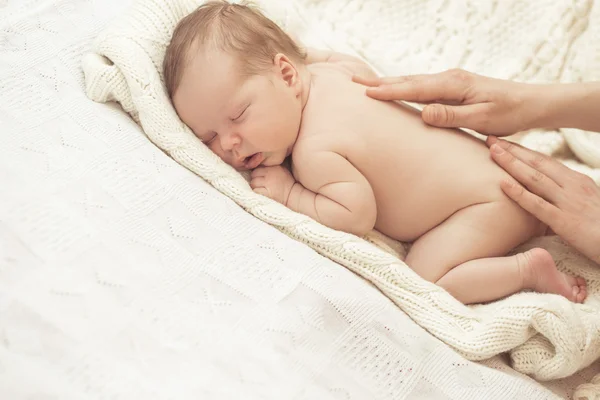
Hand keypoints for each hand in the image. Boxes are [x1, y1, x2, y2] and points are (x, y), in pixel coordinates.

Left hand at [250, 165, 295, 204]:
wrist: (293, 194)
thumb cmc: (287, 182)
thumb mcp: (281, 169)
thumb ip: (271, 167)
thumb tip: (259, 165)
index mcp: (273, 168)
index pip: (257, 168)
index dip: (257, 173)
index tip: (260, 177)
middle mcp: (270, 174)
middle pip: (253, 175)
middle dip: (255, 179)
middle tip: (259, 183)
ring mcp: (268, 184)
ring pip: (253, 183)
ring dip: (255, 186)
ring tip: (261, 188)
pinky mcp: (268, 193)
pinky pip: (256, 191)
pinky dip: (257, 192)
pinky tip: (262, 193)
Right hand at [353, 69, 537, 135]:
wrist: (529, 103)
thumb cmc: (508, 114)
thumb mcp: (482, 118)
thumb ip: (452, 116)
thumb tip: (424, 112)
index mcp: (454, 85)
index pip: (415, 89)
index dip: (389, 91)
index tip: (366, 92)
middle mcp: (448, 79)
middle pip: (408, 80)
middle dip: (380, 82)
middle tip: (353, 81)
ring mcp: (449, 82)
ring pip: (412, 82)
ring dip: (388, 83)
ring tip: (366, 85)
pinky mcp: (451, 88)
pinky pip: (420, 87)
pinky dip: (402, 87)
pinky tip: (393, 90)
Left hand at [487, 136, 599, 263]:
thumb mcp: (586, 205)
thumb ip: (566, 198)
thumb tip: (545, 197)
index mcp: (576, 181)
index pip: (544, 161)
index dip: (522, 151)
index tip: (503, 142)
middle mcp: (572, 186)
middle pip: (537, 163)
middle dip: (512, 150)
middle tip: (491, 139)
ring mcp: (567, 202)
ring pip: (534, 177)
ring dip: (511, 163)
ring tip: (493, 151)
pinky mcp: (564, 221)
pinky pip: (537, 204)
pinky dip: (518, 193)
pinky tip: (502, 183)